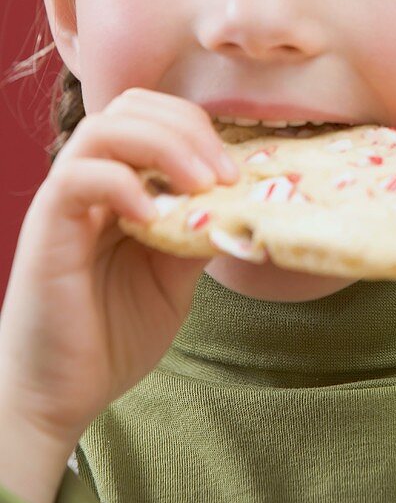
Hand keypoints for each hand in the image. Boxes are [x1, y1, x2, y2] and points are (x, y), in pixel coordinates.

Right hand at [0, 88, 237, 448]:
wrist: (59, 396)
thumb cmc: (112, 336)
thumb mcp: (174, 276)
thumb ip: (197, 230)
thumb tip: (241, 199)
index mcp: (121, 184)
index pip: (154, 116)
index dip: (199, 129)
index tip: (237, 171)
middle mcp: (90, 180)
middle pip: (131, 106)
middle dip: (187, 127)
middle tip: (225, 174)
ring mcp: (65, 200)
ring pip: (104, 127)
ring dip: (163, 145)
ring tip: (199, 186)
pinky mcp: (47, 226)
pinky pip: (78, 177)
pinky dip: (124, 184)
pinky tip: (155, 217)